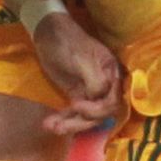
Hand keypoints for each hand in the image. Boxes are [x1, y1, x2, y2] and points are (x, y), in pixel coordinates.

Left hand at [35, 12, 122, 135]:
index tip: (77, 106)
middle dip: (81, 122)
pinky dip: (63, 120)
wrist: (47, 33)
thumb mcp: (81, 58)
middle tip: (61, 124)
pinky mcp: (77, 94)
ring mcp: (90, 91)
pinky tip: (49, 123)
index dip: (98, 110)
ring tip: (51, 126)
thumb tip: (100, 97)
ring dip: (70, 125)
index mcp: (111, 73)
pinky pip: (74, 113)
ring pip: (86, 117)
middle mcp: (105, 84)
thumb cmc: (66, 41)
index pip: (113, 101)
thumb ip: (95, 79)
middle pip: (100, 113)